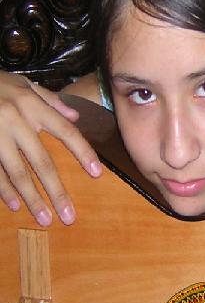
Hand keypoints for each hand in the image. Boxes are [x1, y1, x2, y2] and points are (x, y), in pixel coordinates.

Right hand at [0, 72, 101, 225]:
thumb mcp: (25, 83)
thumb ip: (51, 100)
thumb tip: (76, 117)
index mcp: (32, 106)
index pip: (66, 132)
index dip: (83, 152)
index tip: (97, 173)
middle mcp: (16, 122)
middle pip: (42, 162)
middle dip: (56, 191)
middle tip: (69, 216)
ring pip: (16, 173)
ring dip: (31, 199)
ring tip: (44, 219)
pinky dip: (3, 190)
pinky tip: (14, 206)